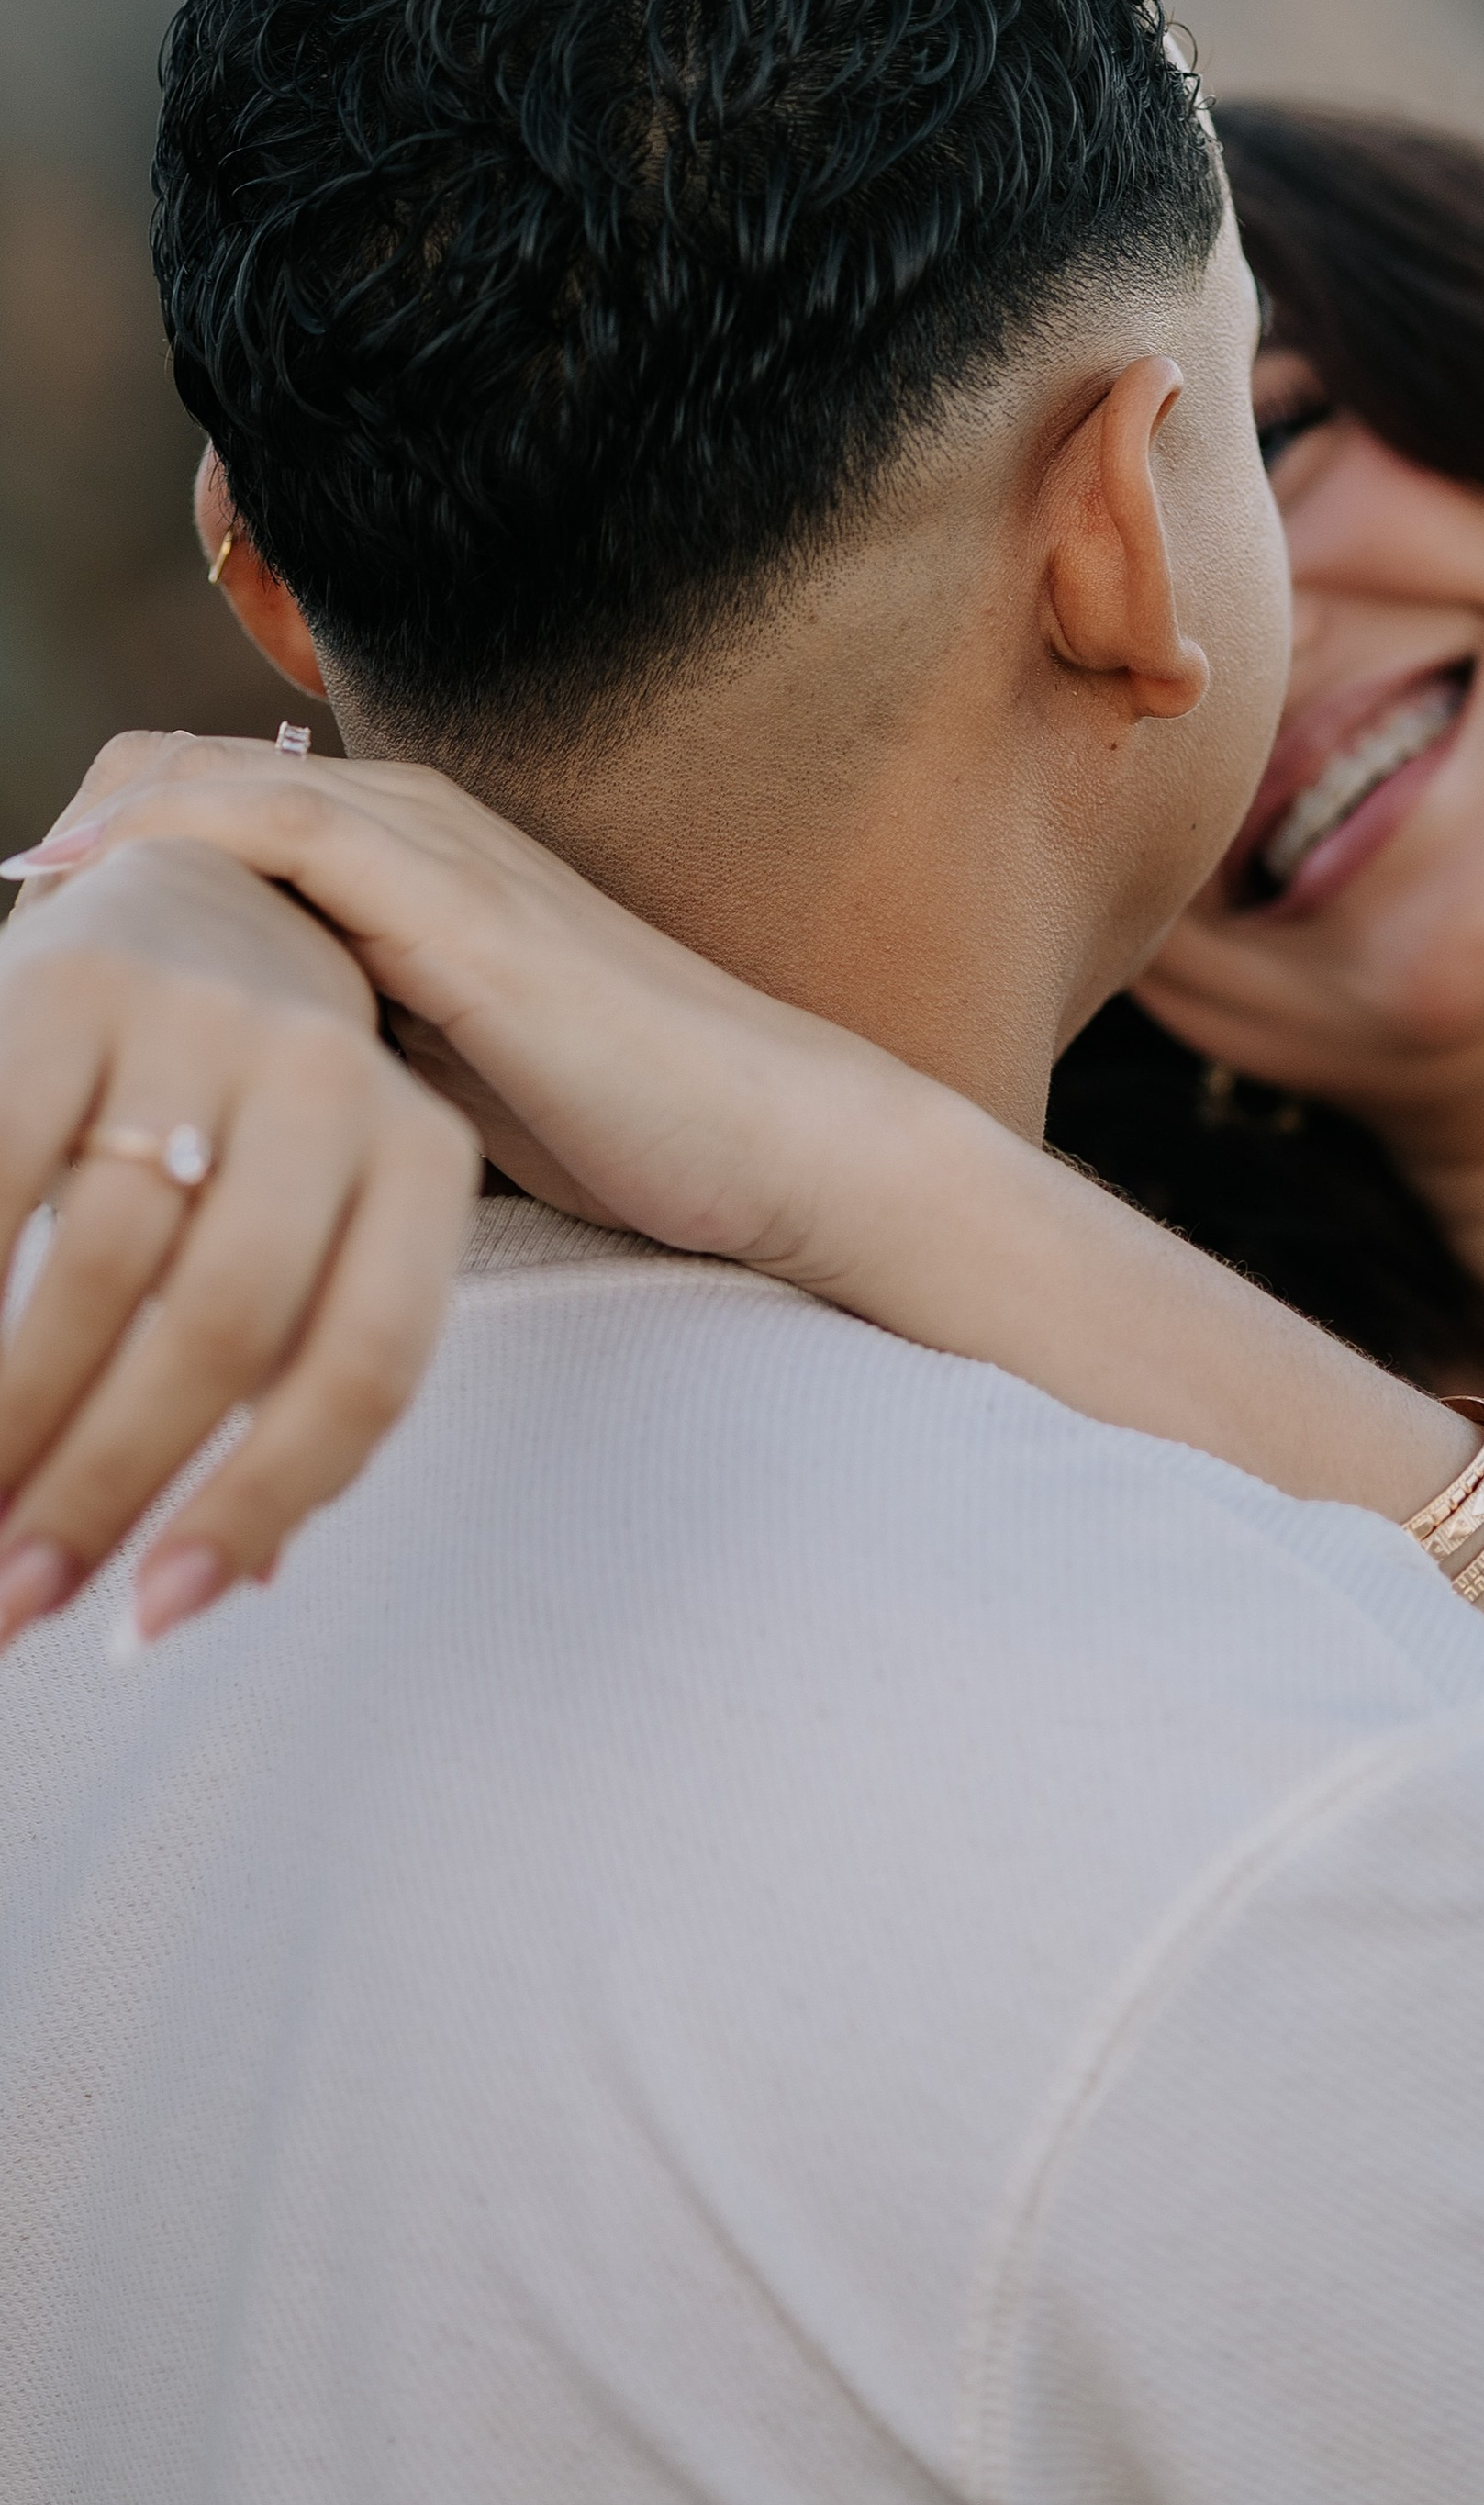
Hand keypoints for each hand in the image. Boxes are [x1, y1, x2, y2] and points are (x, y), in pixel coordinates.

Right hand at [0, 830, 479, 1645]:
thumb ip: (288, 1377)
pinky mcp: (64, 990)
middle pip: (223, 1326)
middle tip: (15, 1603)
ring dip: (14, 1425)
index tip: (155, 1615)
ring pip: (101, 1266)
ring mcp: (198, 1020)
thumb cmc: (248, 1119)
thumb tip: (244, 1574)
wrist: (179, 889)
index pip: (364, 1362)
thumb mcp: (313, 1229)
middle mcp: (330, 1074)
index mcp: (420, 1150)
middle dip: (103, 1484)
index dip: (259, 1502)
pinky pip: (0, 1177)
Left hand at [5, 728, 950, 1328]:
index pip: (186, 800)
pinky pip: (273, 828)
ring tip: (8, 942)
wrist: (776, 1137)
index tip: (18, 979)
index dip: (81, 861)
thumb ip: (331, 1044)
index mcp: (396, 848)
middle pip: (161, 770)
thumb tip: (210, 1098)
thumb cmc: (618, 1126)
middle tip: (0, 976)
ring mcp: (432, 844)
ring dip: (79, 845)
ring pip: (195, 785)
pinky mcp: (455, 899)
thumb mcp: (428, 1072)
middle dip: (57, 852)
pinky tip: (78, 901)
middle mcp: (404, 816)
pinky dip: (158, 843)